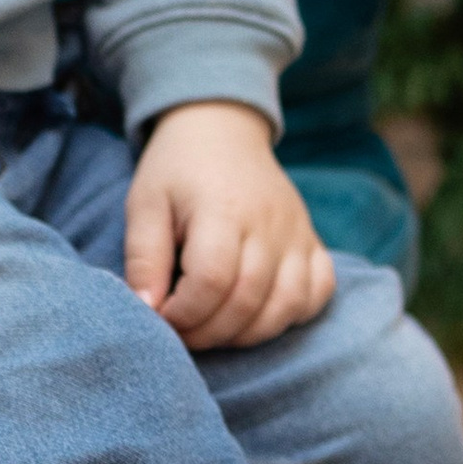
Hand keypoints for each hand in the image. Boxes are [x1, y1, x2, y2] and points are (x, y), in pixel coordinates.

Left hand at [125, 100, 336, 352]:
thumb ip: (143, 257)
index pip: (211, 281)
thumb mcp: (145, 203)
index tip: (162, 316)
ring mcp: (297, 233)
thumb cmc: (177, 170)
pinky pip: (319, 290)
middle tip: (182, 333)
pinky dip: (293, 314)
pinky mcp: (312, 240)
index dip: (183, 314)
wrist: (222, 130)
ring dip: (247, 333)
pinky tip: (259, 313)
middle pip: (248, 300)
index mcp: (222, 209)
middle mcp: (268, 223)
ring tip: (215, 328)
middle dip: (209, 332)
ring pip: (286, 305)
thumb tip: (147, 310)